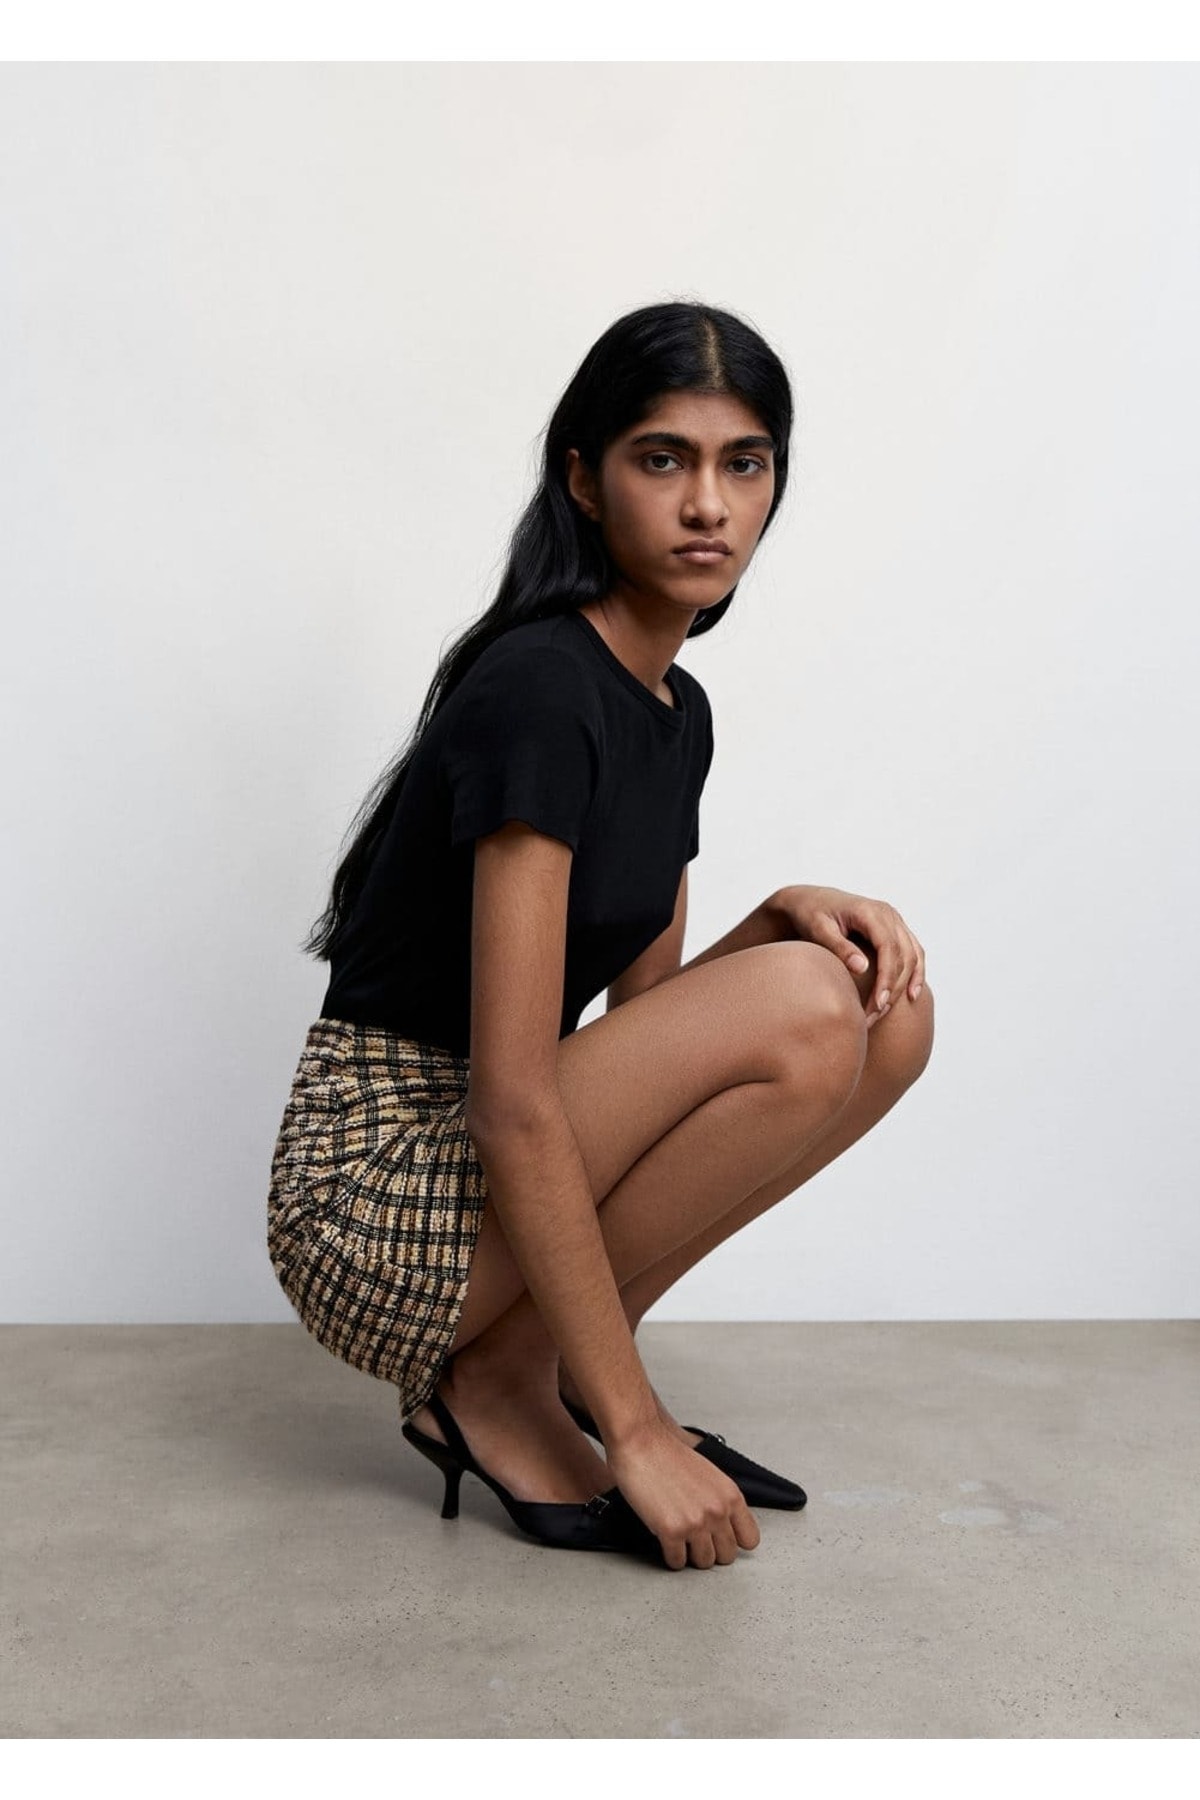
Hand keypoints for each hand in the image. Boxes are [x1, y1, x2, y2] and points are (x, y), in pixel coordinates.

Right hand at [605, 1419, 760, 1569]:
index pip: (750, 1539)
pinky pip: (677, 1562)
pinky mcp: (671, 1531)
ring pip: (704, 1563)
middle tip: (696, 1540)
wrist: (641, 1442)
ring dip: (691, 1555)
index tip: (721, 1540)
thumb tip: (724, 1524)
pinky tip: (665, 1542)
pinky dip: (671, 1557)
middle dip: (711, 1550)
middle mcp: (718, 1512)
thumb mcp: (709, 1474)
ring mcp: (696, 1524)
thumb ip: (720, 1500)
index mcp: (731, 1496)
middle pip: (727, 1556)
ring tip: (680, 1540)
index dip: (733, 1541)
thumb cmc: (668, 1454)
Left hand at [771, 884, 925, 1026]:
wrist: (810, 900)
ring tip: (885, 1011)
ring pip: (913, 956)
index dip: (886, 979)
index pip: (888, 948)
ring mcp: (894, 920)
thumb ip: (839, 947)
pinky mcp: (895, 929)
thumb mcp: (818, 930)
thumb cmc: (810, 914)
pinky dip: (916, 973)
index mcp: (870, 911)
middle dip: (892, 989)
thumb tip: (862, 968)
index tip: (877, 1004)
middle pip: (904, 955)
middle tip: (874, 1015)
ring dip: (903, 985)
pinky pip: (914, 952)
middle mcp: (888, 913)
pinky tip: (911, 995)